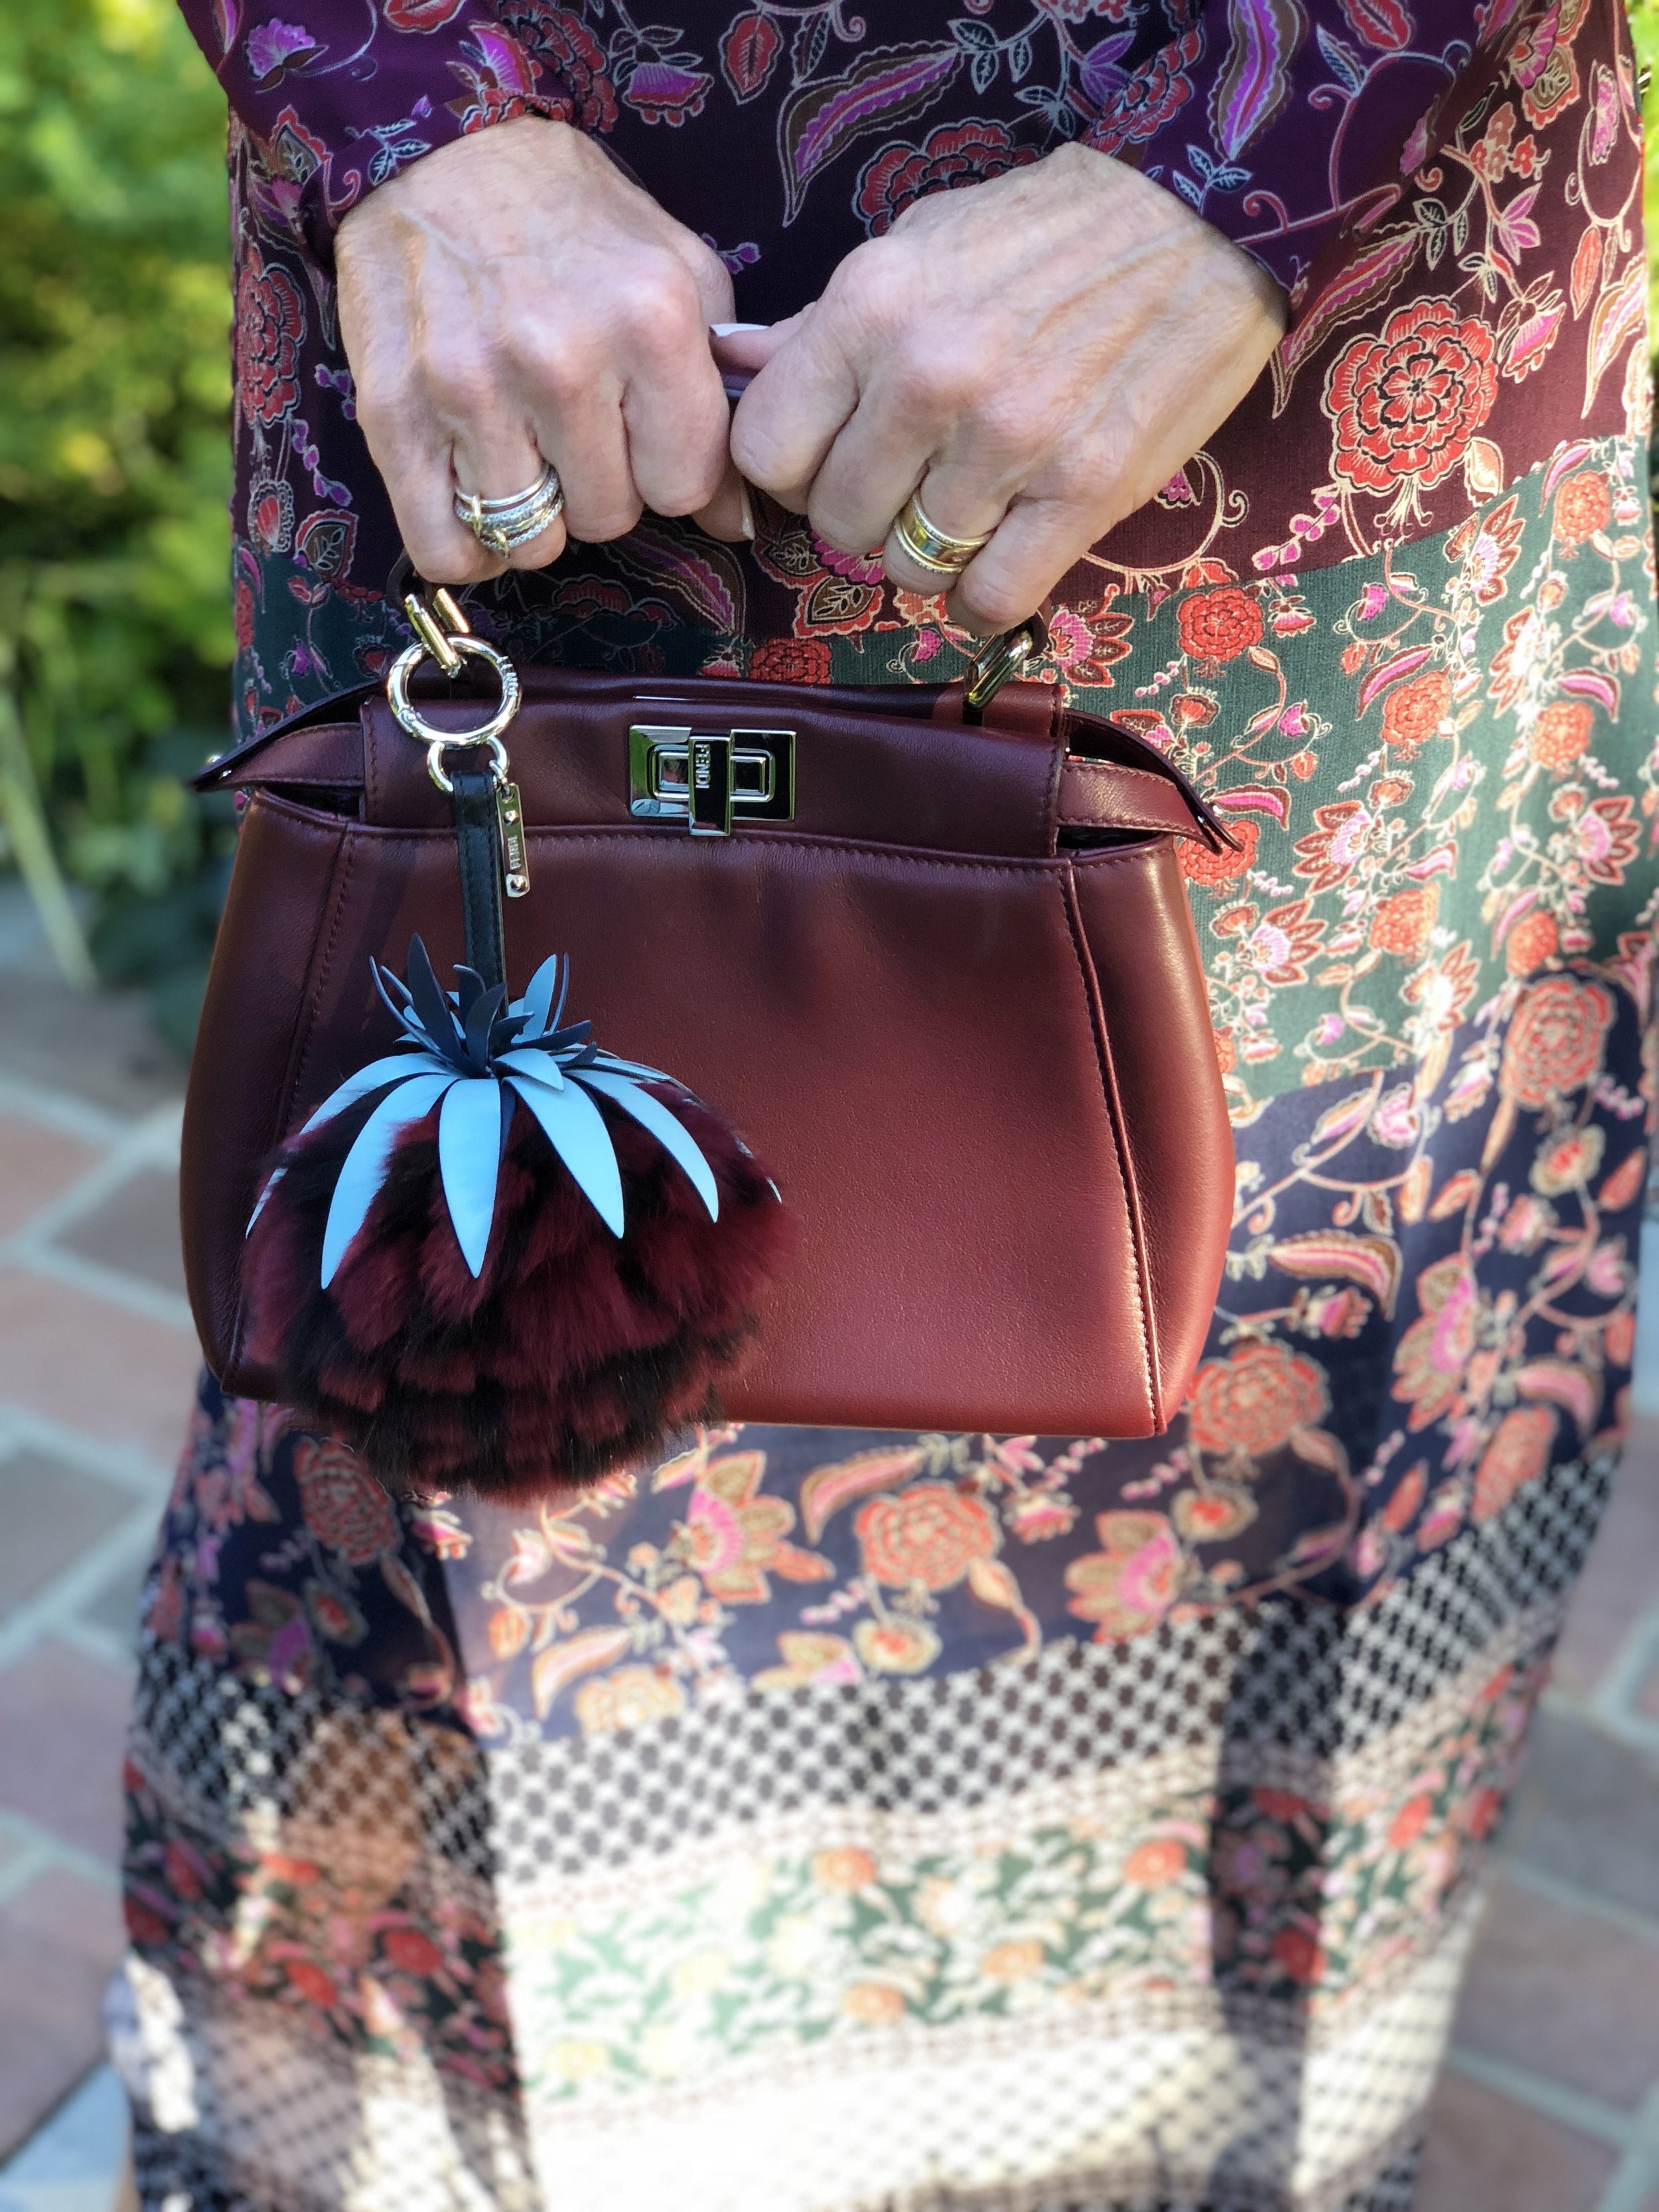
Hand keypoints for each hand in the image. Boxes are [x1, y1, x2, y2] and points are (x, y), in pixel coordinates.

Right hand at [335, 116, 747, 582]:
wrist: (439, 153)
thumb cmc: (570, 220)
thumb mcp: (675, 272)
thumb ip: (717, 392)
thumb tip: (738, 518)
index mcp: (649, 320)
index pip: (684, 486)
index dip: (668, 472)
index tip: (642, 437)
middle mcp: (561, 360)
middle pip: (607, 518)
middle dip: (600, 487)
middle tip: (574, 428)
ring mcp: (472, 391)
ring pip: (531, 542)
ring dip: (532, 514)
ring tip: (521, 446)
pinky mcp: (397, 416)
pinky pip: (444, 550)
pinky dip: (464, 547)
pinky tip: (473, 499)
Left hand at [727, 145, 1286, 633]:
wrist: (1199, 219)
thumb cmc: (1047, 233)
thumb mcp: (917, 247)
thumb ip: (824, 324)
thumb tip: (733, 366)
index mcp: (872, 307)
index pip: (768, 451)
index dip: (794, 471)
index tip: (829, 462)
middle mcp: (930, 378)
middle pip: (836, 524)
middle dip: (863, 517)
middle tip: (909, 487)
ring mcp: (1009, 441)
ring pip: (909, 569)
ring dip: (929, 557)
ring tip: (967, 509)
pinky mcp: (1083, 491)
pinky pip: (990, 599)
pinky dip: (982, 598)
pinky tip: (999, 559)